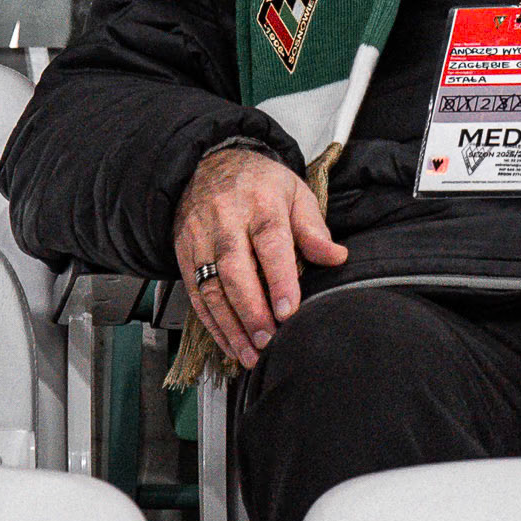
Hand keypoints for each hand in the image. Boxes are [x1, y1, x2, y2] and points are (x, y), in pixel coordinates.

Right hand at [172, 146, 348, 368]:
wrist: (208, 165)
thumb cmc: (258, 183)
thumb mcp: (294, 192)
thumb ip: (313, 228)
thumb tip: (336, 257)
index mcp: (260, 202)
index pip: (270, 242)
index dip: (279, 279)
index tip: (289, 310)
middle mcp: (226, 221)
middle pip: (235, 269)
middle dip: (251, 310)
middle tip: (269, 340)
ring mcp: (201, 239)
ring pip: (210, 287)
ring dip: (230, 326)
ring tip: (250, 354)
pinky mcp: (184, 256)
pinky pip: (195, 295)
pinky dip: (212, 324)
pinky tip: (230, 344)